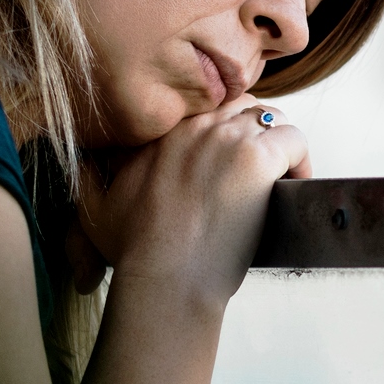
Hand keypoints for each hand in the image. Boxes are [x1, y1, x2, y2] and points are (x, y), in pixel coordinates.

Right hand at [75, 96, 309, 309]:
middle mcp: (194, 126)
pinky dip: (301, 160)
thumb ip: (86, 178)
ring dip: (280, 145)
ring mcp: (226, 139)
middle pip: (242, 106)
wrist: (164, 277)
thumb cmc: (133, 253)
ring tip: (281, 177)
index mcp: (160, 132)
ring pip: (272, 119)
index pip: (206, 106)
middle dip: (256, 132)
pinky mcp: (257, 159)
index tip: (230, 159)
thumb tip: (82, 165)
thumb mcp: (93, 208)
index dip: (225, 128)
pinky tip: (295, 185)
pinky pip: (295, 140)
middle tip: (261, 168)